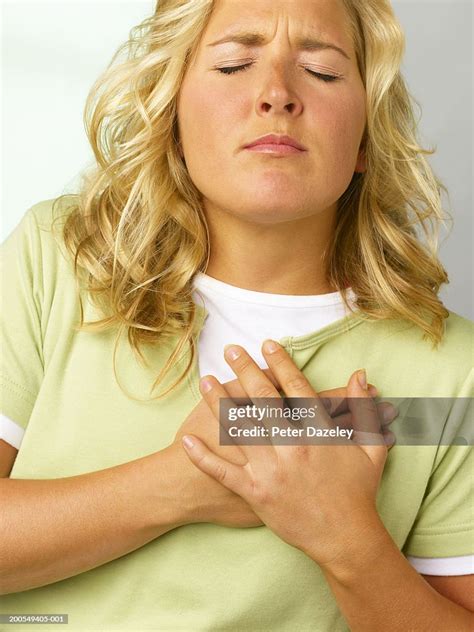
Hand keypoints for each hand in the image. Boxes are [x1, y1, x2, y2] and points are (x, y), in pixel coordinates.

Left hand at [180, 340, 392, 566]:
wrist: (344, 537)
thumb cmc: (358, 492)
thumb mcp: (371, 447)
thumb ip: (364, 410)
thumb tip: (360, 376)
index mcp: (318, 432)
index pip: (295, 388)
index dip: (280, 363)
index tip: (266, 344)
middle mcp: (292, 446)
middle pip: (263, 400)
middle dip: (245, 370)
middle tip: (230, 349)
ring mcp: (271, 470)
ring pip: (239, 429)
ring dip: (219, 402)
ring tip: (206, 380)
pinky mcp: (255, 493)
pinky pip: (224, 472)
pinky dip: (204, 457)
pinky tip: (187, 440)